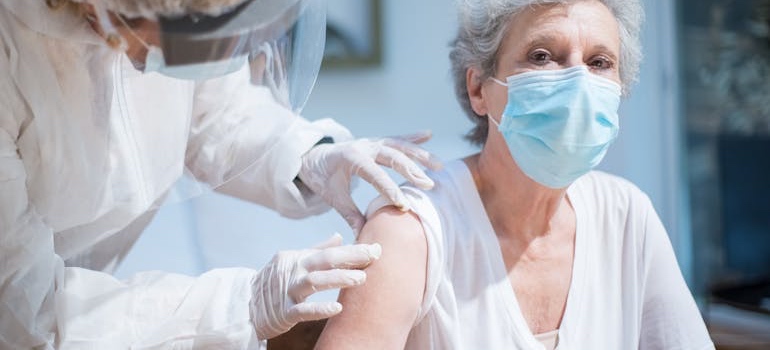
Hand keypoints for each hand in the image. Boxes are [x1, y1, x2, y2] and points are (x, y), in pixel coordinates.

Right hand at [250, 234, 380, 339]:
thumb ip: (316, 250)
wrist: (245, 304)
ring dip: (338, 279)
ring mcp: (287, 291)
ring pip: (314, 282)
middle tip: (374, 256)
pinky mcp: (283, 312)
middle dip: (350, 257)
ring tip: (361, 279)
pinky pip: (302, 310)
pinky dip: (320, 309)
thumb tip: (339, 236)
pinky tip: (338, 308)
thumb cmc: (275, 281)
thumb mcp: (294, 261)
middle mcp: (293, 271)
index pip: (329, 252)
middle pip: (324, 261)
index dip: (353, 250)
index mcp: (298, 258)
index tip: (376, 248)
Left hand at [298, 131, 442, 233]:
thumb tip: (363, 235)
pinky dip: (413, 138)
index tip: (403, 205)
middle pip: (391, 156)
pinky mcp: (376, 142)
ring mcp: (371, 142)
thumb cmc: (322, 177)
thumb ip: (349, 214)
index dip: (389, 189)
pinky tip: (429, 134)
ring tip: (438, 166)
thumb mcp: (332, 196)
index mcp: (350, 158)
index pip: (373, 174)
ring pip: (399, 146)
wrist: (312, 156)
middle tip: (428, 185)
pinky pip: (397, 139)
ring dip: (419, 155)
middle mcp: (364, 146)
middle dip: (411, 170)